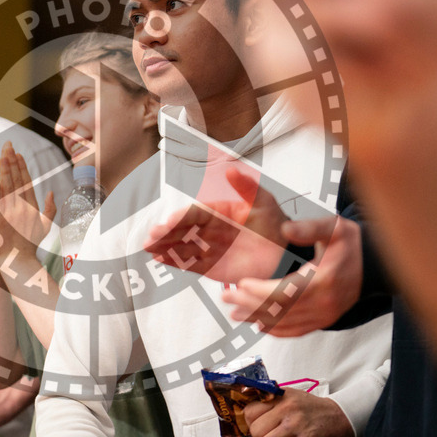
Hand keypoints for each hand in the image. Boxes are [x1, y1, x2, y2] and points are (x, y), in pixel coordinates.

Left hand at [0, 142, 55, 253]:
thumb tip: (51, 193)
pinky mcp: (1, 219)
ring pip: (8, 187)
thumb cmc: (29, 244)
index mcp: (32, 206)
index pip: (27, 182)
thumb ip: (50, 209)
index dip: (22, 167)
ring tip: (2, 155)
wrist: (18, 260)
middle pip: (18, 180)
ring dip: (5, 170)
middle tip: (8, 146)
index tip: (18, 154)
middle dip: (13, 162)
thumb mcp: (45, 226)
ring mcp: (12, 212)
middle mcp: (23, 207)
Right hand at [144, 168, 288, 282]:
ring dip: (165, 247)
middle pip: (183, 230)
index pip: (195, 214)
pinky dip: (175, 262)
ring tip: (149, 249)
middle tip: (151, 237)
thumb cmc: (276, 226)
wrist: (286, 255)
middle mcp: (210, 229)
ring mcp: (209, 248)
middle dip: (166, 234)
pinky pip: (190, 263)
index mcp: (219, 212)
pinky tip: (160, 260)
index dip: (181, 218)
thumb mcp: (263, 202)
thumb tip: (230, 170)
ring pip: (182, 247)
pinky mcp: (212, 266)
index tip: (168, 222)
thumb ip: (246, 187)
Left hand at [221, 215, 361, 336]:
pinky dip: (275, 329)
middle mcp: (324, 304)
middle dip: (250, 304)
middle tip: (226, 296)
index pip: (286, 293)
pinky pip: (296, 330)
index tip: (240, 284)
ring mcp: (325, 316)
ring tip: (235, 312)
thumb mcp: (334, 228)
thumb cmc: (350, 243)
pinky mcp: (325, 321)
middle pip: (281, 310)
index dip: (260, 291)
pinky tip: (258, 324)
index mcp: (324, 281)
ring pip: (286, 323)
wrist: (374, 264)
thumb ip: (309, 228)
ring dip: (258, 318)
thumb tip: (286, 229)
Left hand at [245, 388, 354, 436]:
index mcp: (280, 396)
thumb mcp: (290, 396)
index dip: (251, 422)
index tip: (258, 426)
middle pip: (255, 430)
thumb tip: (248, 414)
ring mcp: (296, 425)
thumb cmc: (313, 409)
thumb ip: (270, 401)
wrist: (342, 416)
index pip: (249, 411)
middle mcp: (286, 408)